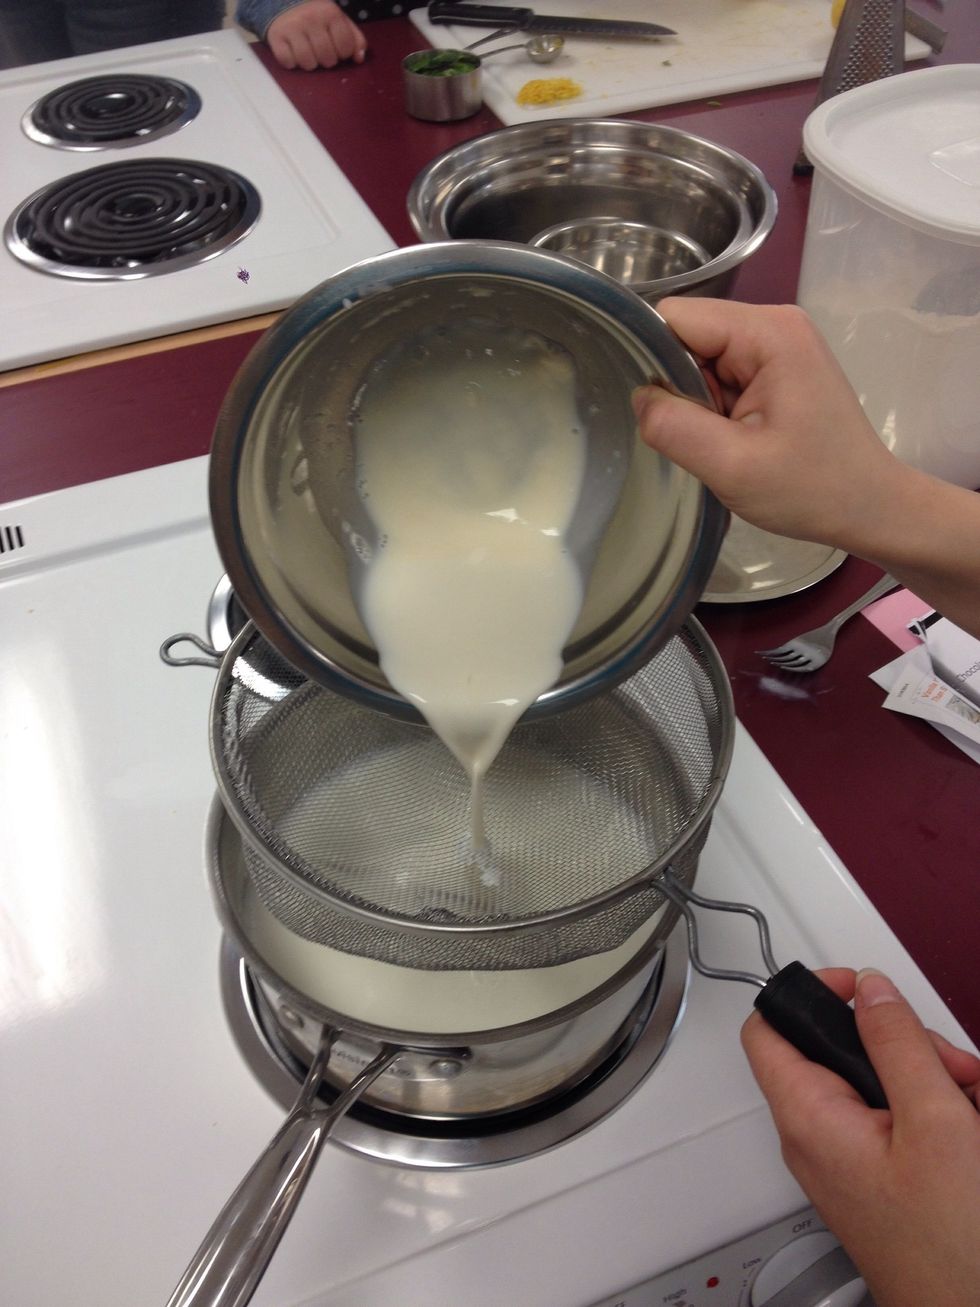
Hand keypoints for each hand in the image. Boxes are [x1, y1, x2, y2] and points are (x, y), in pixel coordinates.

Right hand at [265, 0, 367, 69]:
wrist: (283, 0)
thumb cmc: (316, 15)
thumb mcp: (338, 20)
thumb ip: (354, 37)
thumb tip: (359, 58)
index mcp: (331, 13)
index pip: (346, 48)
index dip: (342, 52)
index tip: (336, 46)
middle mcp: (311, 19)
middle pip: (328, 60)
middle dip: (326, 59)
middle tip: (319, 49)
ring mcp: (292, 27)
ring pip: (308, 64)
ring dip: (309, 62)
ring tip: (307, 51)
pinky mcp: (276, 37)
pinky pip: (288, 63)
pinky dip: (291, 62)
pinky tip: (292, 51)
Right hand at [631, 299, 900, 550]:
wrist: (870, 507)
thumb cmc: (811, 488)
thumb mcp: (733, 466)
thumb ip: (674, 427)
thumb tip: (638, 397)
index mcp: (768, 332)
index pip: (677, 317)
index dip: (652, 357)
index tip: (655, 410)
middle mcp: (773, 323)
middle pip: (688, 335)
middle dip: (677, 385)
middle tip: (700, 436)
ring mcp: (778, 345)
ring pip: (700, 358)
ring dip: (696, 402)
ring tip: (721, 442)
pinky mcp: (777, 369)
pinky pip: (721, 375)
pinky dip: (713, 408)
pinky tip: (732, 438)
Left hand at [742, 967, 979, 1306]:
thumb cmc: (950, 1249)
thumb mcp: (933, 1123)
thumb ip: (897, 1044)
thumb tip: (869, 990)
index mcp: (807, 1117)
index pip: (767, 1026)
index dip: (807, 992)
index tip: (857, 986)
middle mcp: (816, 1138)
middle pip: (838, 1049)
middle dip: (902, 1045)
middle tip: (948, 1064)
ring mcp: (848, 1161)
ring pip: (879, 1083)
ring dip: (930, 1080)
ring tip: (970, 1101)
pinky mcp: (879, 1179)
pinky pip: (899, 1121)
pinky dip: (936, 1114)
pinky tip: (970, 1129)